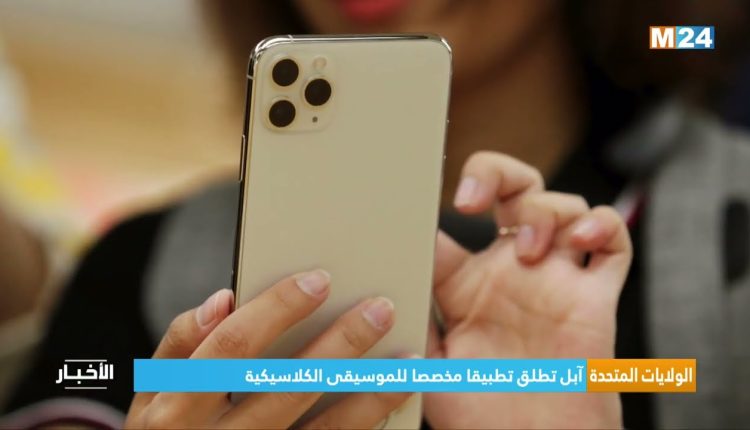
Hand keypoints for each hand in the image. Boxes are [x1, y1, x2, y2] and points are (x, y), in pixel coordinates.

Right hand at [125, 270, 409, 428]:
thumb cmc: (169, 428)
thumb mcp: (153, 390)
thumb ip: (181, 343)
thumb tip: (223, 299)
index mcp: (176, 404)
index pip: (233, 344)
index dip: (277, 309)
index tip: (320, 279)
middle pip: (287, 384)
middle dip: (339, 344)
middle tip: (380, 309)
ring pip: (322, 428)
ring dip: (368, 393)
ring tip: (406, 361)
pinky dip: (364, 426)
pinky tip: (390, 403)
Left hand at [426, 151, 631, 428]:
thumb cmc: (482, 415)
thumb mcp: (429, 366)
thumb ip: (412, 322)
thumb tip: (383, 286)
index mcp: (465, 285)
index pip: (449, 224)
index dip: (433, 201)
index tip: (417, 195)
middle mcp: (510, 272)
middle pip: (511, 190)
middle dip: (494, 174)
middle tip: (471, 199)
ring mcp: (555, 279)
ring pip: (563, 205)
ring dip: (547, 209)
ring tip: (531, 248)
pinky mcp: (595, 296)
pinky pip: (614, 243)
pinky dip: (603, 226)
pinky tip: (579, 241)